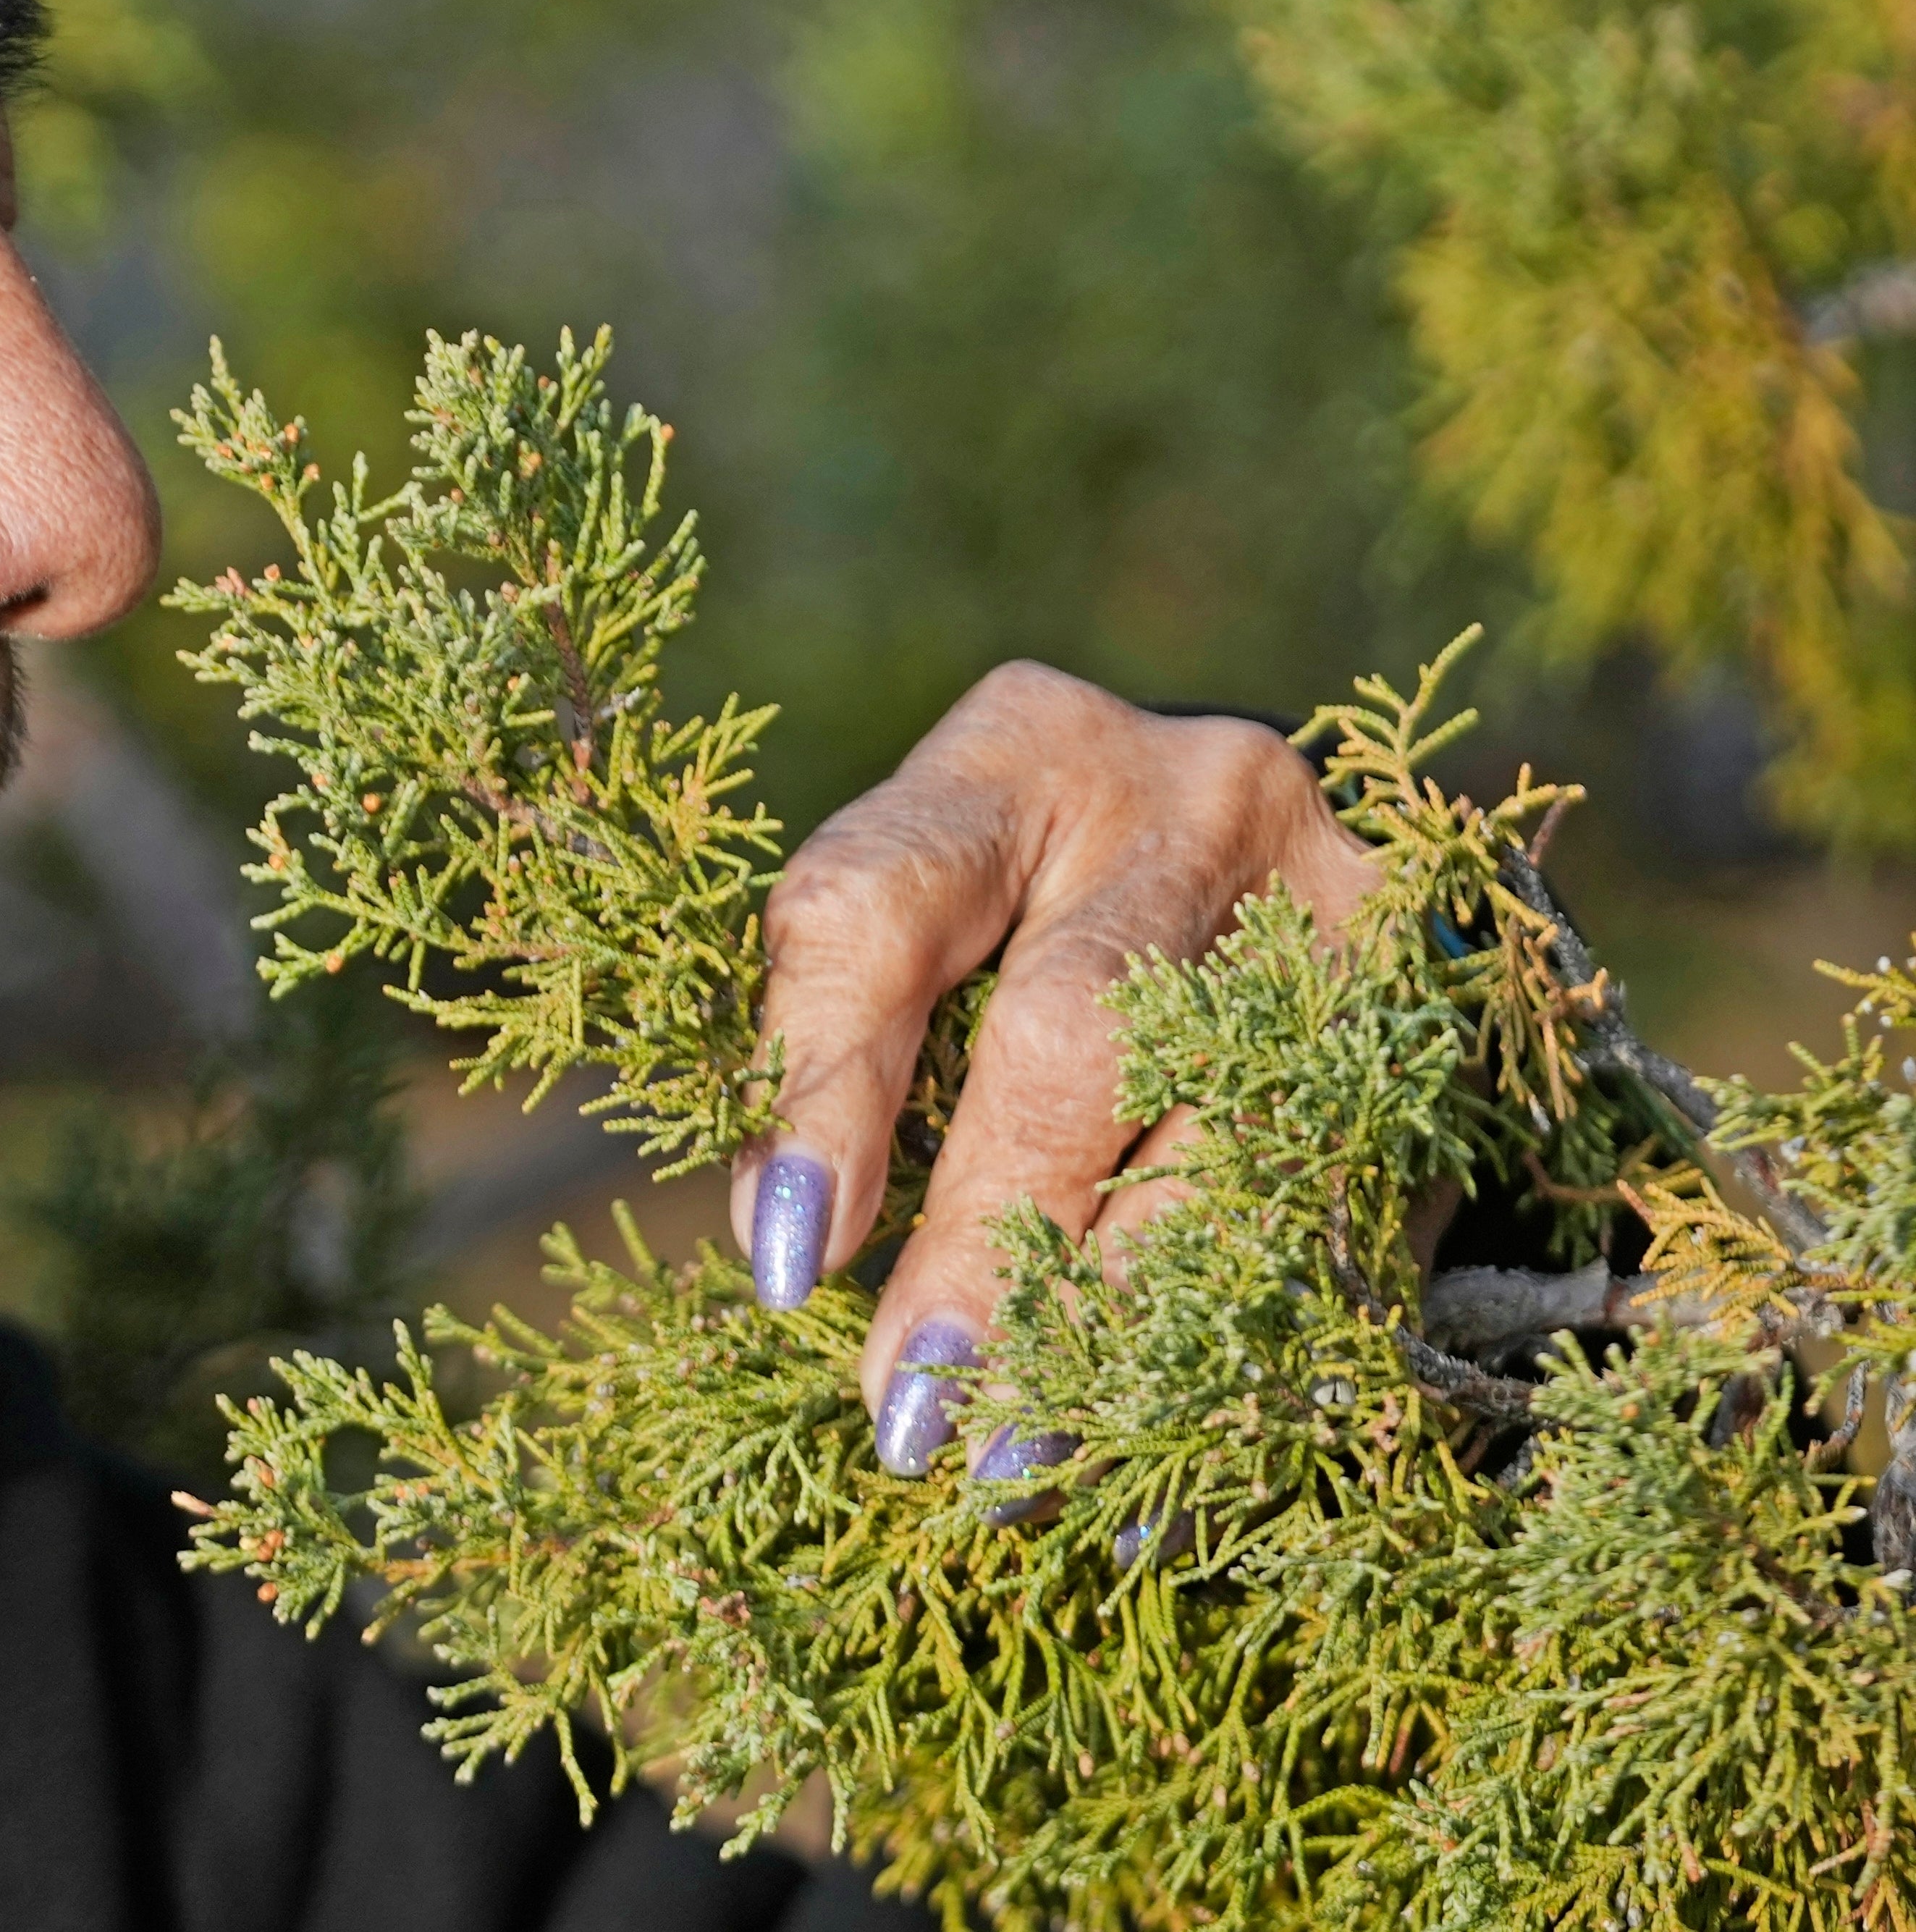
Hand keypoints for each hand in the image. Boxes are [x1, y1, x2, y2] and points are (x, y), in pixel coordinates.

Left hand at [725, 662, 1374, 1482]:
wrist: (1278, 861)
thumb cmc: (1039, 913)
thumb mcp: (934, 932)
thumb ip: (860, 1049)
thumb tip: (791, 1255)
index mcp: (1015, 754)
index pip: (880, 910)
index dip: (822, 1091)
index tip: (784, 1261)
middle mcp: (1189, 795)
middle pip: (1074, 1034)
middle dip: (987, 1247)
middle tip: (910, 1411)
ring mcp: (1341, 893)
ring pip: (1228, 1137)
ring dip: (1115, 1330)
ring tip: (1017, 1465)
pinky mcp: (1441, 1005)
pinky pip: (1336, 1206)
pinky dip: (1238, 1353)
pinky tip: (1161, 1472)